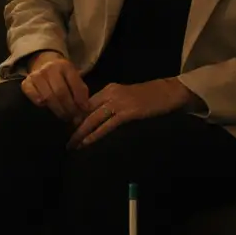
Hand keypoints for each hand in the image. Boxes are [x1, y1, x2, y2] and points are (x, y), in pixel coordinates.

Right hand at [21, 51, 89, 123]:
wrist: (44, 64)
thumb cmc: (63, 76)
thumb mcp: (75, 78)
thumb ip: (81, 91)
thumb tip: (85, 109)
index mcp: (65, 66)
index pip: (75, 85)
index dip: (80, 101)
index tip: (83, 111)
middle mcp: (50, 68)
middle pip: (61, 93)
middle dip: (69, 108)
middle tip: (73, 117)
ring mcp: (36, 75)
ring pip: (47, 97)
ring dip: (57, 110)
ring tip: (64, 116)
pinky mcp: (26, 82)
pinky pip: (33, 96)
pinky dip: (40, 103)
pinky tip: (46, 107)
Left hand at [67, 79, 196, 148]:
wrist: (170, 91)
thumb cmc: (151, 96)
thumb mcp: (127, 96)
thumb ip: (112, 104)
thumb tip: (97, 118)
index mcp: (109, 89)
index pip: (85, 103)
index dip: (74, 117)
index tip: (66, 129)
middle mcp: (110, 93)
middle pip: (85, 111)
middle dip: (73, 127)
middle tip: (65, 140)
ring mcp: (119, 102)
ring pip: (93, 118)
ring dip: (80, 133)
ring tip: (71, 145)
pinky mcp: (128, 112)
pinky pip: (107, 125)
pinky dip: (95, 135)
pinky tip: (87, 143)